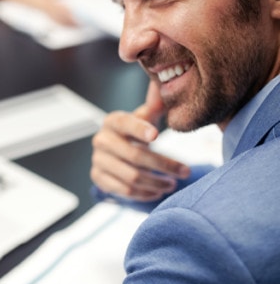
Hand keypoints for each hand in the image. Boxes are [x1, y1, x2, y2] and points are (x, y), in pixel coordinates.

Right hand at [90, 81, 190, 201]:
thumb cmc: (135, 132)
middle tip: (185, 172)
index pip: (125, 124)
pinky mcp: (98, 178)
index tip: (157, 135)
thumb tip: (168, 89)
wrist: (113, 152)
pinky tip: (158, 192)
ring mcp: (98, 160)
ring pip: (131, 176)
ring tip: (173, 184)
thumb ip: (156, 104)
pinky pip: (124, 190)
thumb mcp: (145, 116)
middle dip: (163, 165)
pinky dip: (144, 194)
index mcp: (113, 122)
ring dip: (156, 182)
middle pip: (134, 155)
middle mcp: (101, 140)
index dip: (139, 129)